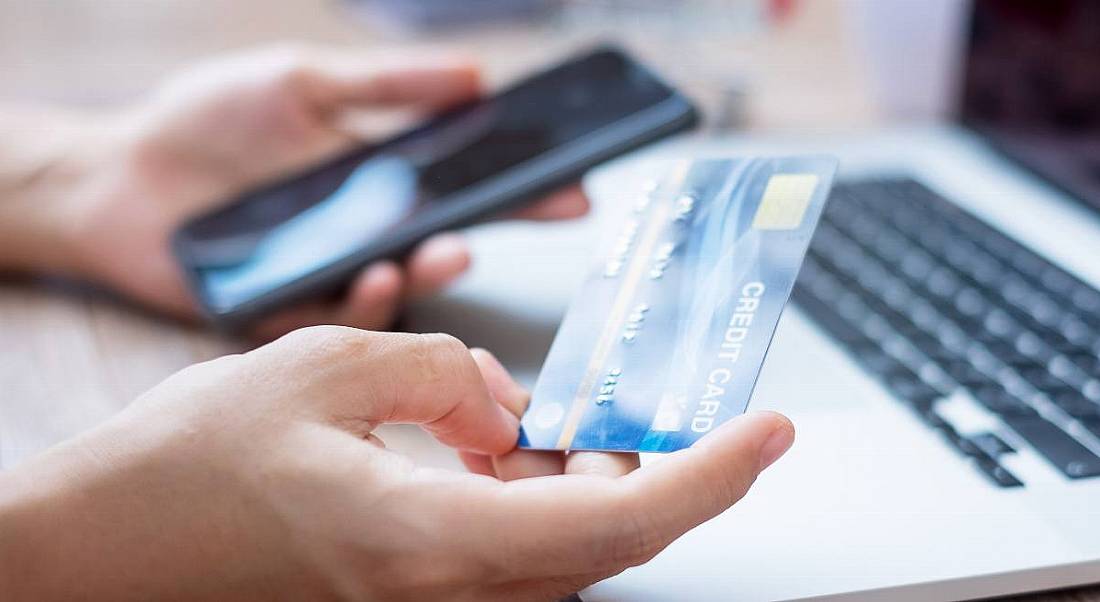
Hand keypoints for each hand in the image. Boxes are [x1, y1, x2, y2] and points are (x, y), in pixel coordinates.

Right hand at [0, 326, 793, 600]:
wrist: (103, 549)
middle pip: (605, 543)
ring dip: (588, 484)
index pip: (617, 520)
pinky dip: (535, 502)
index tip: (768, 432)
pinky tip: (506, 453)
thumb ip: (436, 368)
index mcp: (427, 541)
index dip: (710, 476)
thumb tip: (501, 398)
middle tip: (649, 406)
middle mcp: (441, 593)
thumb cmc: (186, 468)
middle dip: (651, 469)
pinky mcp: (408, 596)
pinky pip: (509, 557)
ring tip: (568, 421)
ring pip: (561, 553)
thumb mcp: (318, 367)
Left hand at [1, 45, 587, 337]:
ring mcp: (331, 277)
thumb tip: (475, 77)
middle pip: (446, 242)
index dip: (523, 191)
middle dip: (493, 235)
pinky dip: (368, 299)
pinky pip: (342, 319)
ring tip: (443, 249)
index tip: (575, 191)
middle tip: (525, 223)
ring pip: (403, 290)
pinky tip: (374, 272)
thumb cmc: (209, 122)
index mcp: (380, 181)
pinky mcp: (290, 313)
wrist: (118, 174)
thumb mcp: (303, 83)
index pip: (467, 189)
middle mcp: (367, 234)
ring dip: (432, 273)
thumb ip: (386, 86)